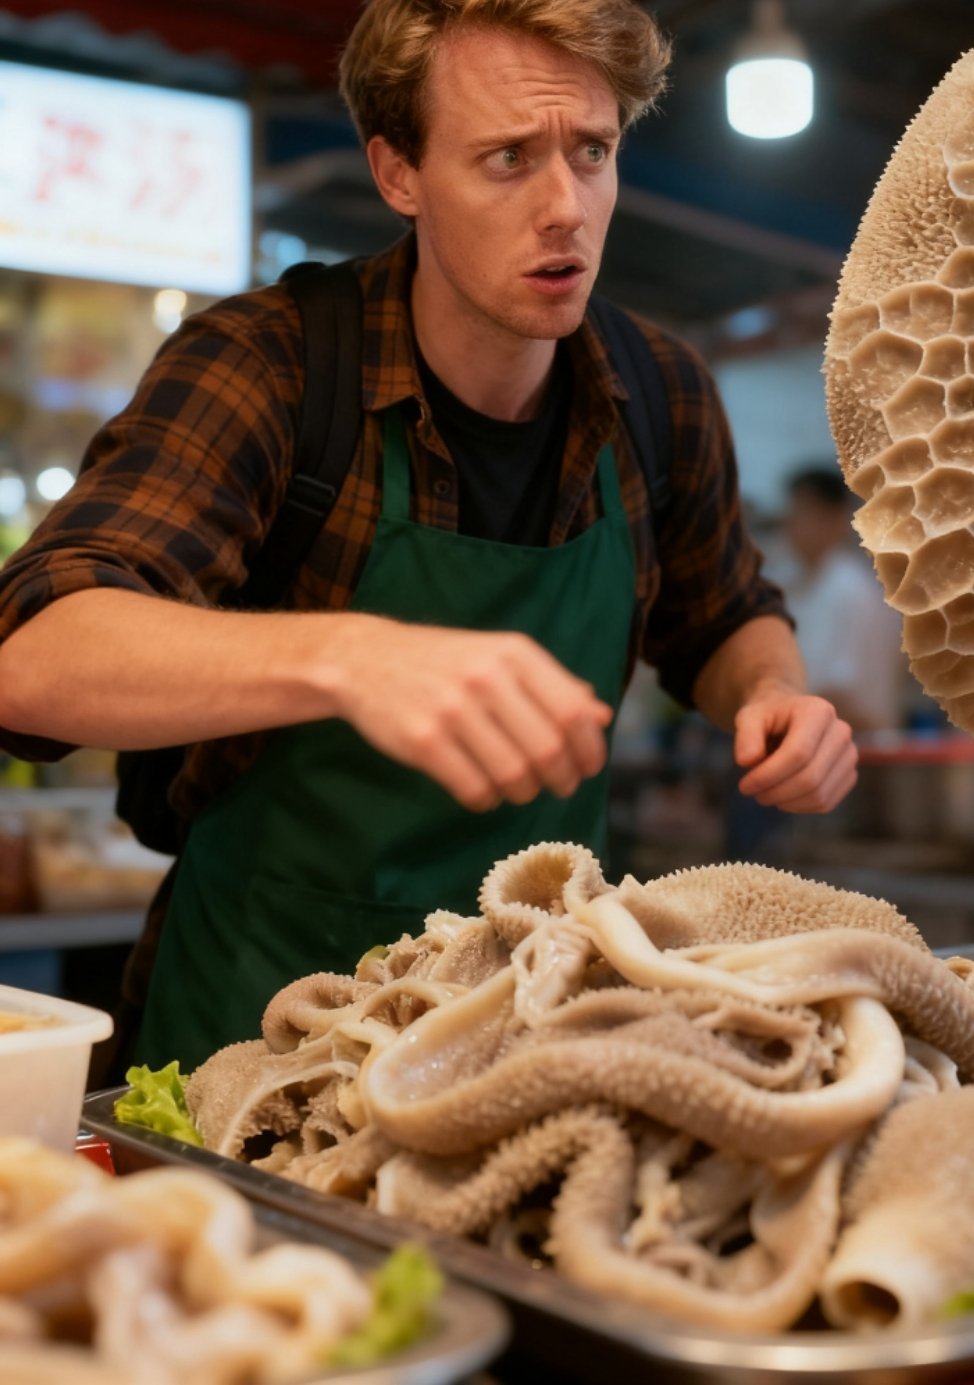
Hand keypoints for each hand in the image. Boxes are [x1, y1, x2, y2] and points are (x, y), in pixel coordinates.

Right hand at [328, 616, 613, 810]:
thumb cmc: (445, 662)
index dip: (589, 748)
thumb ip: (553, 685)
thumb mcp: (501, 657)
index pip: (572, 712)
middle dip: (561, 778)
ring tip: (518, 788)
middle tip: (557, 786)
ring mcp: (452, 710)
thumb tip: (602, 716)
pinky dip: (488, 800)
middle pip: (548, 749)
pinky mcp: (422, 741)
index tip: (588, 766)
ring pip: (514, 775)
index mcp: (514, 653)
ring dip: (524, 792)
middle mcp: (486, 677)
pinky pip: (474, 790)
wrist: (365, 659)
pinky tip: (485, 791)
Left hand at [733, 691, 856, 813]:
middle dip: (776, 792)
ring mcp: (849, 754)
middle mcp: (840, 731)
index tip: (744, 786)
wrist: (787, 718)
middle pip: (810, 777)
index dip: (768, 776)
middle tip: (753, 793)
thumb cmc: (767, 718)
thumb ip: (745, 736)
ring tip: (766, 794)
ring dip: (786, 802)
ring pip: (819, 795)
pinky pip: (825, 803)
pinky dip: (800, 807)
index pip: (798, 754)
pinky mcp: (849, 775)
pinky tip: (783, 798)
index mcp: (818, 712)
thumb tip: (747, 761)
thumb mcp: (748, 718)